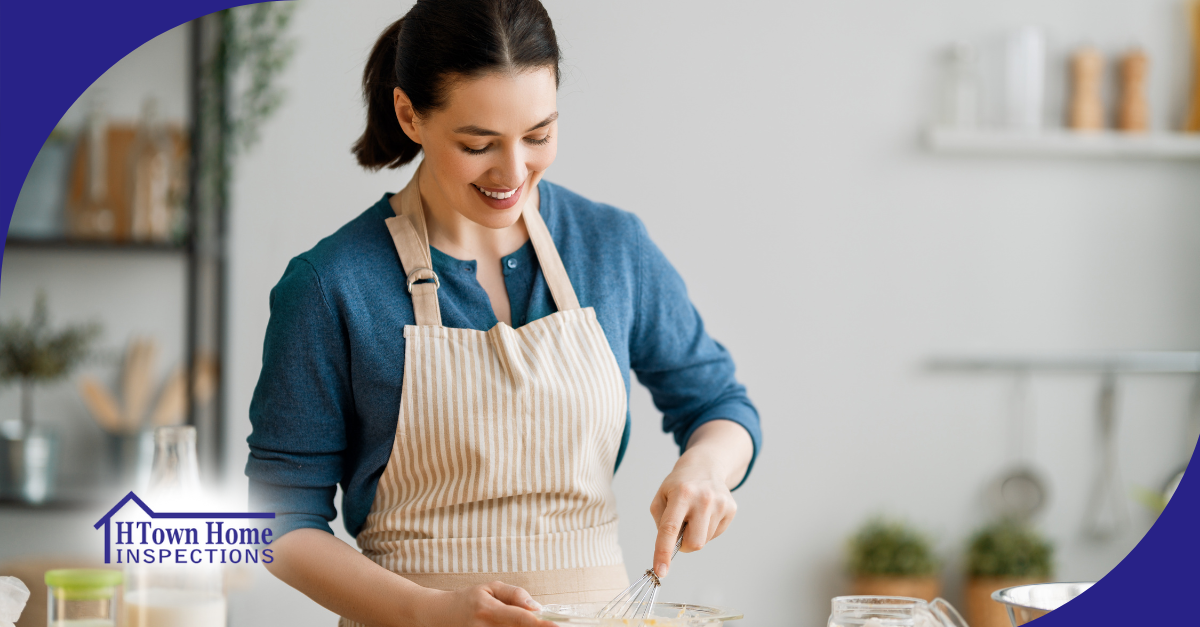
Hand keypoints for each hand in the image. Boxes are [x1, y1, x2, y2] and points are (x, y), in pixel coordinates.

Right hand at [415, 582, 556, 626]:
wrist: (438, 615)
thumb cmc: (467, 600)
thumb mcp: (489, 588)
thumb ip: (514, 594)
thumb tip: (536, 607)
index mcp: (487, 609)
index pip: (519, 618)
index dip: (540, 624)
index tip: (556, 626)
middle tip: (547, 625)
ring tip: (520, 623)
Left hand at [648, 456, 737, 578]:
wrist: (705, 465)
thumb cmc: (679, 484)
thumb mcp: (661, 496)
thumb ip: (661, 522)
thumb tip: (671, 547)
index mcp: (681, 493)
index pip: (670, 528)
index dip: (664, 552)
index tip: (660, 570)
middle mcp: (703, 498)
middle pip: (694, 543)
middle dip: (684, 545)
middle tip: (681, 529)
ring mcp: (720, 503)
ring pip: (705, 540)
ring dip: (695, 534)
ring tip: (694, 515)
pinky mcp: (731, 509)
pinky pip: (715, 534)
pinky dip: (707, 529)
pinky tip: (705, 513)